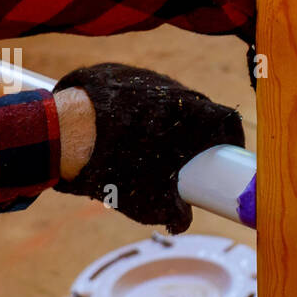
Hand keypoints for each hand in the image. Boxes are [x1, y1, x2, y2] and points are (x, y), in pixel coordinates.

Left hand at [52, 63, 244, 233]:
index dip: (232, 138)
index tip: (226, 153)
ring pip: (169, 99)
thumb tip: (181, 224)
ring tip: (148, 143)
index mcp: (194, 116)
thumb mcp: (149, 201)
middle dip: (198, 131)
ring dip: (167, 119)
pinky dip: (138, 108)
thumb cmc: (115, 168)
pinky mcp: (120, 72)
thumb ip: (173, 214)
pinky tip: (121, 127)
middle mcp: (176, 90)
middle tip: (186, 156)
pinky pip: (139, 90)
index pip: (229, 121)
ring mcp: (148, 78)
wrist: (65, 134)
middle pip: (200, 109)